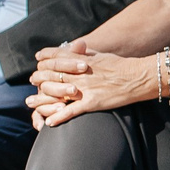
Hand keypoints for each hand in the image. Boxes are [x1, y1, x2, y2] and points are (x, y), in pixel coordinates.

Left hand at [26, 46, 160, 129]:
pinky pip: (70, 112)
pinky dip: (58, 118)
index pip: (55, 56)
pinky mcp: (92, 103)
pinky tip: (49, 122)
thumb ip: (85, 52)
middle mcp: (79, 74)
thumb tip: (76, 47)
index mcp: (81, 60)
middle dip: (38, 78)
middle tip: (33, 81)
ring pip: (55, 94)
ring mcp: (84, 89)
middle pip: (50, 75)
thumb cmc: (122, 65)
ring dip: (40, 100)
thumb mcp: (101, 55)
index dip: (44, 59)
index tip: (38, 61)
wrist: (139, 77)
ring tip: (31, 103)